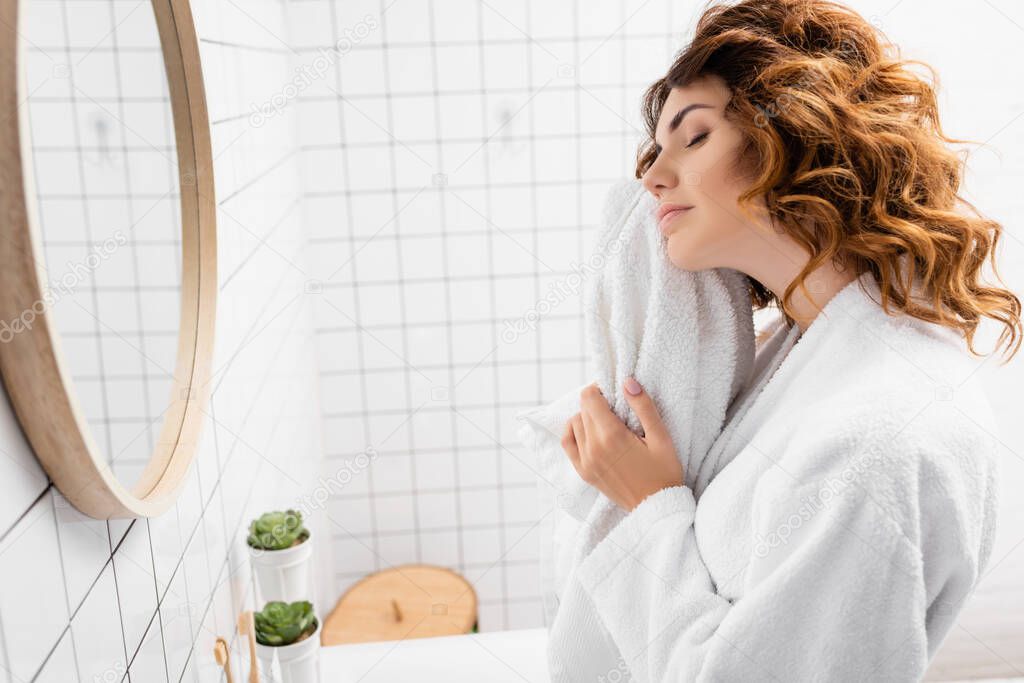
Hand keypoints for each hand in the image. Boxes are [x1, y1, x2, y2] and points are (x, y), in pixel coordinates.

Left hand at [561, 377, 683, 511]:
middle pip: (583, 409)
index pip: (589, 398)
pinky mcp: (583, 472)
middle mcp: (593, 447)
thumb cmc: (664, 471)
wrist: (657, 508)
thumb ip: (644, 406)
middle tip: (615, 408)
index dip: (599, 388)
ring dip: (586, 416)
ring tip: (606, 421)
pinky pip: (568, 442)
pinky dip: (574, 431)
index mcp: (612, 436)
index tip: (613, 393)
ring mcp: (585, 461)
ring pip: (574, 423)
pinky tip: (589, 432)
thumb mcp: (661, 437)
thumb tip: (627, 382)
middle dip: (596, 402)